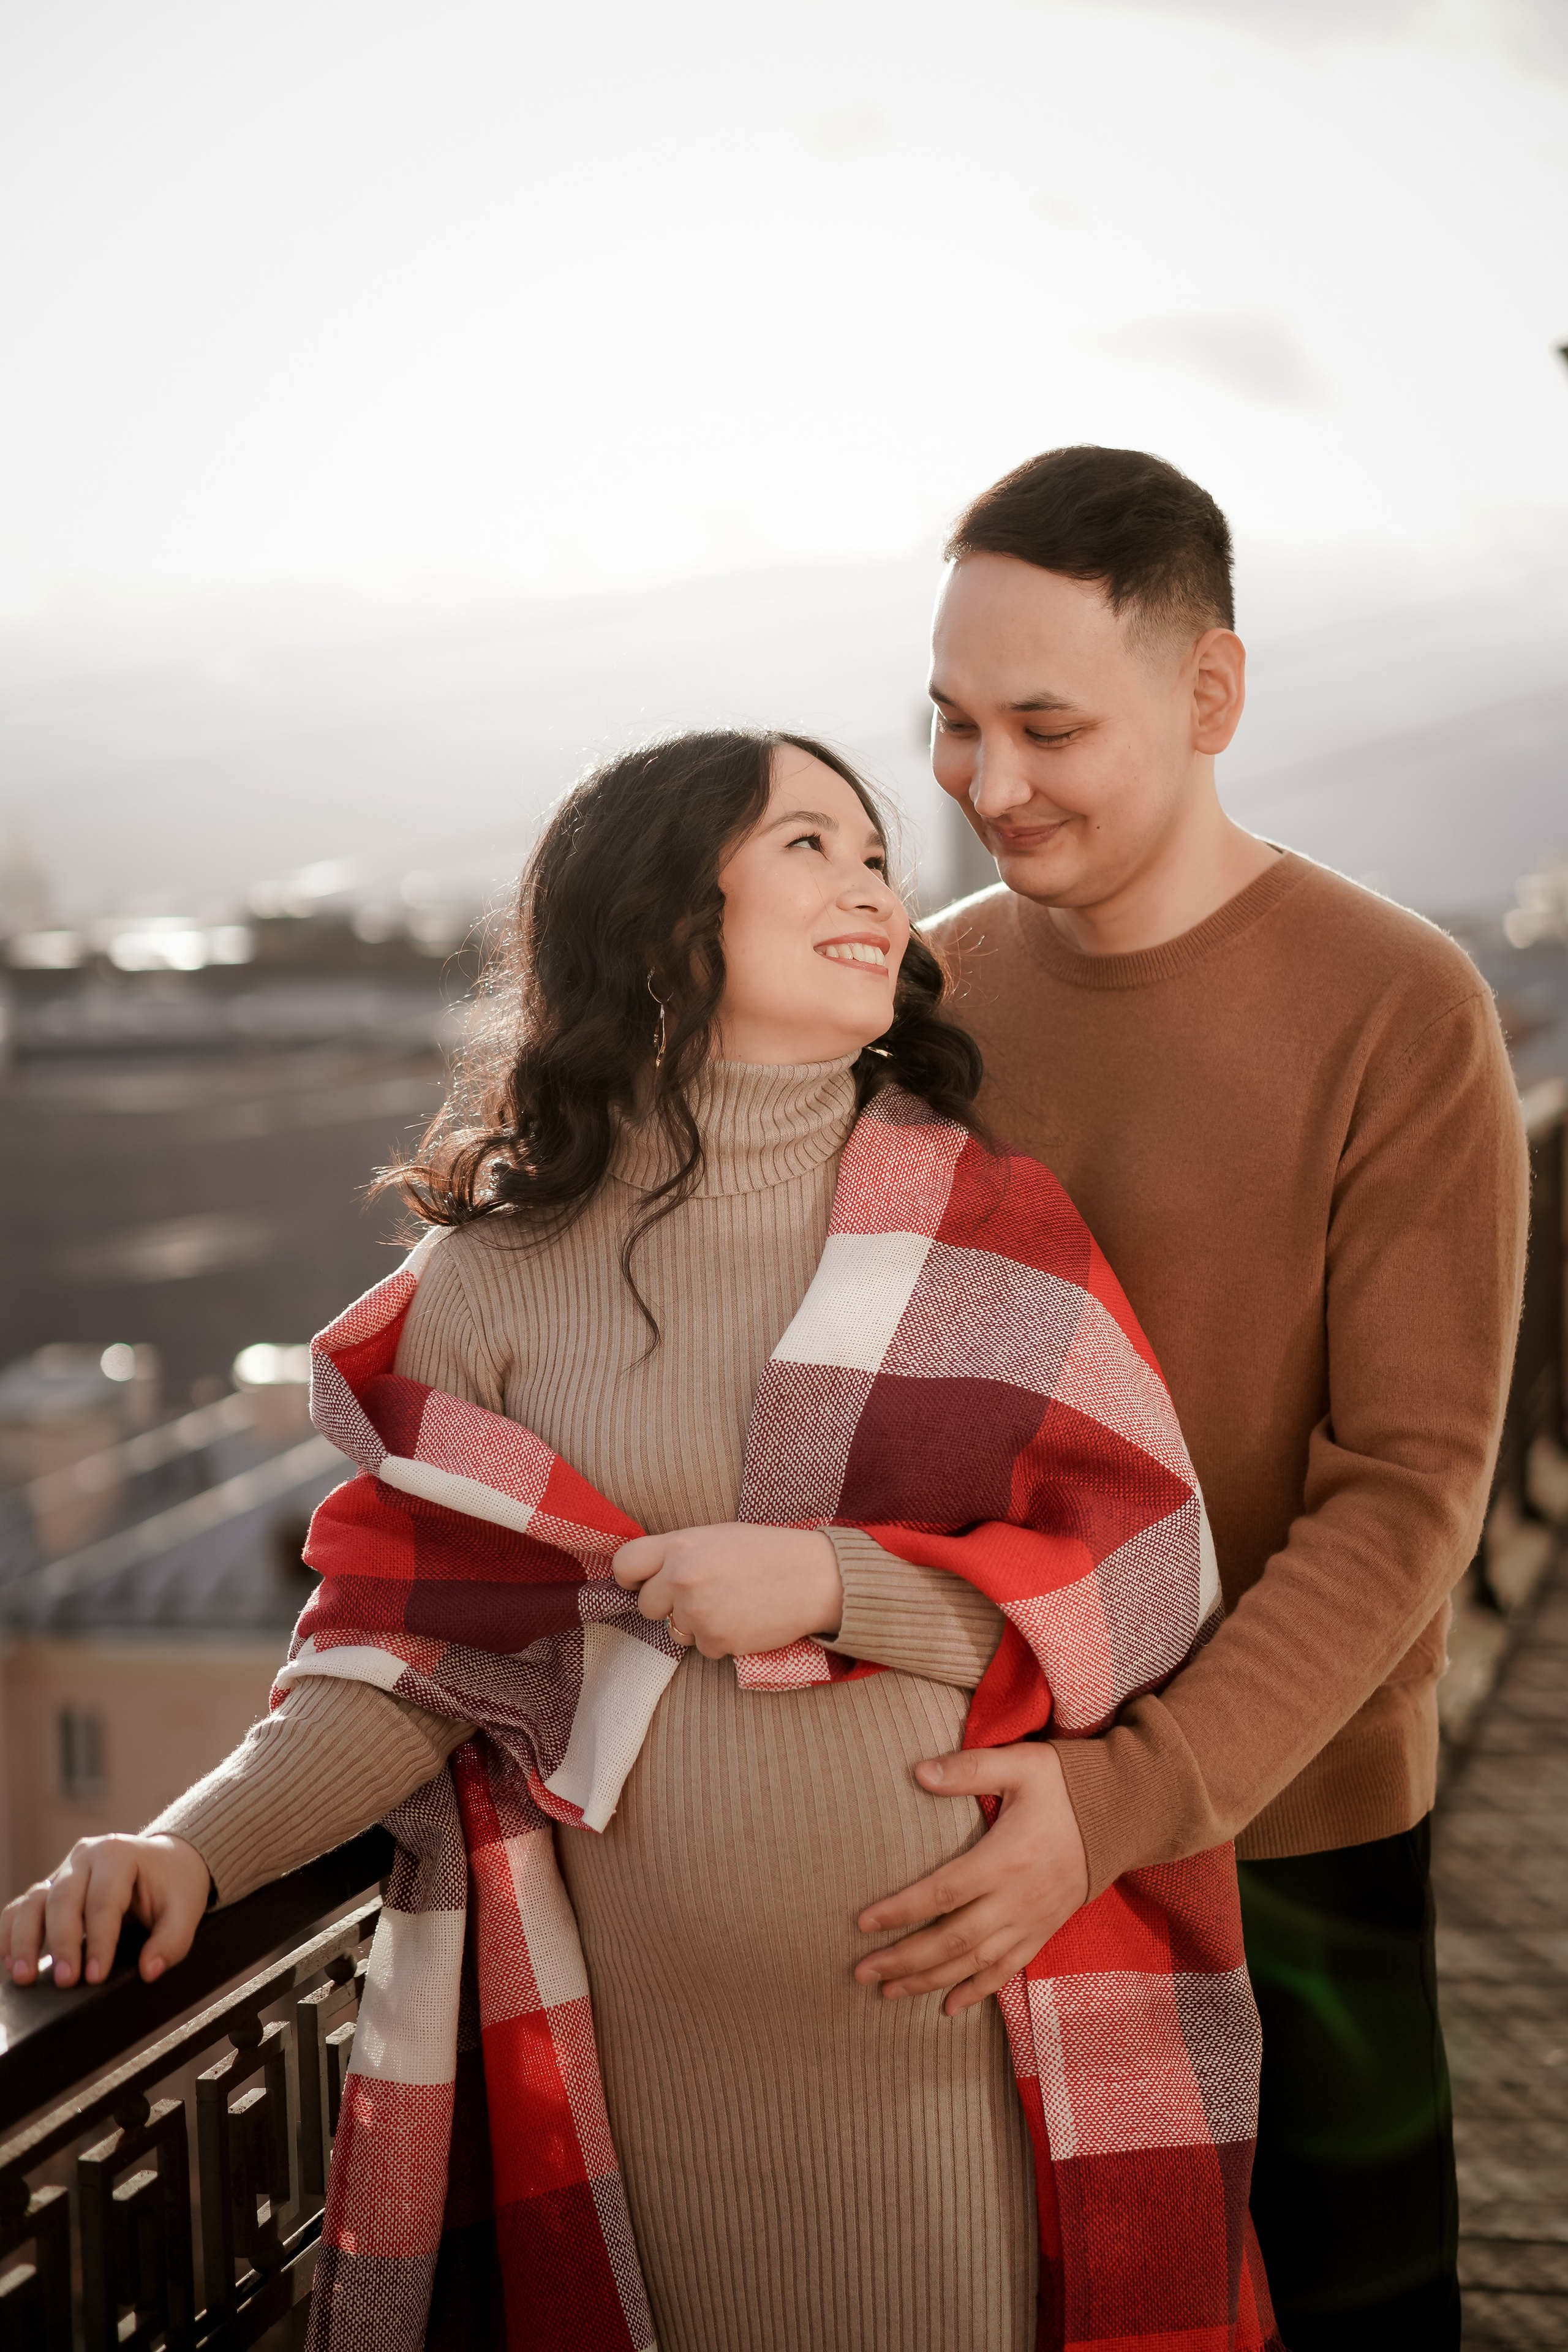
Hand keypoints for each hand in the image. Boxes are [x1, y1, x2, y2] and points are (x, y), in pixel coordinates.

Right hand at [1, 1834, 210, 1989]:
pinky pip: (21, 1907)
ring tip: (25, 1976)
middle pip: (64, 1900)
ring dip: (25, 1940)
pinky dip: (11, 1933)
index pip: (103, 1901)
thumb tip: (149, 1970)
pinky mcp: (51, 1887)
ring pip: (34, 1902)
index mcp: (119, 1854)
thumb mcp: (187, 1909)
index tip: (96, 1976)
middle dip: (63, 1944)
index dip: (99, 1941)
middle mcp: (85, 1856)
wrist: (167, 1860)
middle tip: (67, 1981)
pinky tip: (10, 1962)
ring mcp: (64, 1870)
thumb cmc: (174, 1884)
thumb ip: (173, 1941)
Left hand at [612, 1522, 843, 1658]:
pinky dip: (721, 1640)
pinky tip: (745, 1621)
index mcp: (680, 1545)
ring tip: (732, 1604)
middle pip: (647, 1605)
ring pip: (675, 1630)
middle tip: (704, 1596)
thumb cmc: (769, 1552)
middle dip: (668, 1606)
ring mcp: (697, 1612)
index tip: (644, 1583)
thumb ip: (680, 1553)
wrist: (816, 1577)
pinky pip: (704, 1648)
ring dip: (697, 1625)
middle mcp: (682, 1578)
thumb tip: (651, 1575)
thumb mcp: (718, 1537)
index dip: (631, 1578)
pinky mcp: (716, 1641)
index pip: (625, 1563)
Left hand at [854, 1742, 1088, 2015]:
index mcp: (1004, 1860)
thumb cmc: (1066, 1784)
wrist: (1124, 1812)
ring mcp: (1032, 1921)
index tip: (863, 1923)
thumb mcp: (1020, 1765)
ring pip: (974, 1963)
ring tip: (889, 1992)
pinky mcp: (1044, 1930)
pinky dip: (977, 1991)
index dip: (900, 1911)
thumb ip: (968, 1770)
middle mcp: (1016, 1899)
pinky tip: (948, 2007)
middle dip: (904, 1959)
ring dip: (929, 1981)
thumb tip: (919, 1772)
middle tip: (861, 1972)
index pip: (941, 1893)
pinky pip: (1007, 1969)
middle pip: (951, 1940)